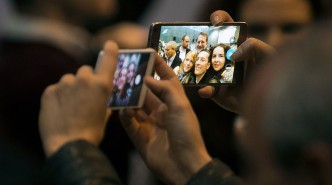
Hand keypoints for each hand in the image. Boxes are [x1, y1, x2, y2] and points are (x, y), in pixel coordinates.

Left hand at [39, 41, 117, 156]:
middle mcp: (84, 80)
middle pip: (85, 71)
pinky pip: (56, 89)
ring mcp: (65, 84)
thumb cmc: (92, 132)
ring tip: (70, 107)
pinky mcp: (49, 91)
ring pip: (69, 80)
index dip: (110, 51)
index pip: (109, 60)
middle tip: (85, 96)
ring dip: (71, 89)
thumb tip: (102, 98)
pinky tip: (60, 111)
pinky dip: (59, 97)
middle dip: (86, 80)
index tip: (110, 44)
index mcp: (101, 85)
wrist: (69, 145)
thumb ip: (104, 101)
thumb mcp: (104, 116)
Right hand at [119, 56, 211, 184]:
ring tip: (117, 87)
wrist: (184, 165)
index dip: (158, 67)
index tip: (148, 53)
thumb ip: (165, 90)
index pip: (166, 80)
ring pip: (135, 106)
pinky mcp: (140, 137)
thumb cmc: (188, 134)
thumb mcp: (181, 107)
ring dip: (127, 97)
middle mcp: (161, 112)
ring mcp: (150, 124)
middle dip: (136, 82)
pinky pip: (129, 123)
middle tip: (124, 70)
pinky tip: (122, 109)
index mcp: (174, 103)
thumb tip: (147, 78)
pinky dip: (125, 115)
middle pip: (146, 92)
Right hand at [198, 10, 275, 112]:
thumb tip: (234, 55)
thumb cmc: (270, 75)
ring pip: (201, 67)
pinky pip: (206, 90)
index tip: (215, 23)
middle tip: (198, 45)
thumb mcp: (267, 55)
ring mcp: (218, 74)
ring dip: (196, 67)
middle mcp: (224, 58)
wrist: (268, 102)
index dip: (219, 18)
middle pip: (207, 45)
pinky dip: (204, 90)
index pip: (226, 25)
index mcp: (236, 45)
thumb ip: (255, 46)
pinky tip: (205, 90)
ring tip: (196, 69)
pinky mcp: (216, 92)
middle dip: (199, 43)